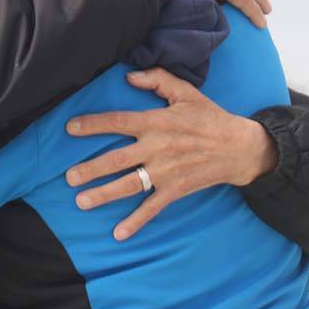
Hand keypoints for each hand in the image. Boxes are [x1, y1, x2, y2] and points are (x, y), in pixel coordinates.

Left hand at [64, 67, 278, 240]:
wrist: (240, 147)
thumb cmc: (210, 117)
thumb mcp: (186, 92)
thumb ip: (157, 79)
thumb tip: (128, 75)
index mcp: (157, 122)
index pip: (118, 121)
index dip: (93, 125)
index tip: (70, 128)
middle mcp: (158, 147)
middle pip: (117, 159)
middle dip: (90, 168)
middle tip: (68, 177)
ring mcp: (166, 171)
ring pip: (129, 185)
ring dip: (103, 194)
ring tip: (81, 201)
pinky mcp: (176, 190)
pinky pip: (153, 208)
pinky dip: (136, 221)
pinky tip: (119, 233)